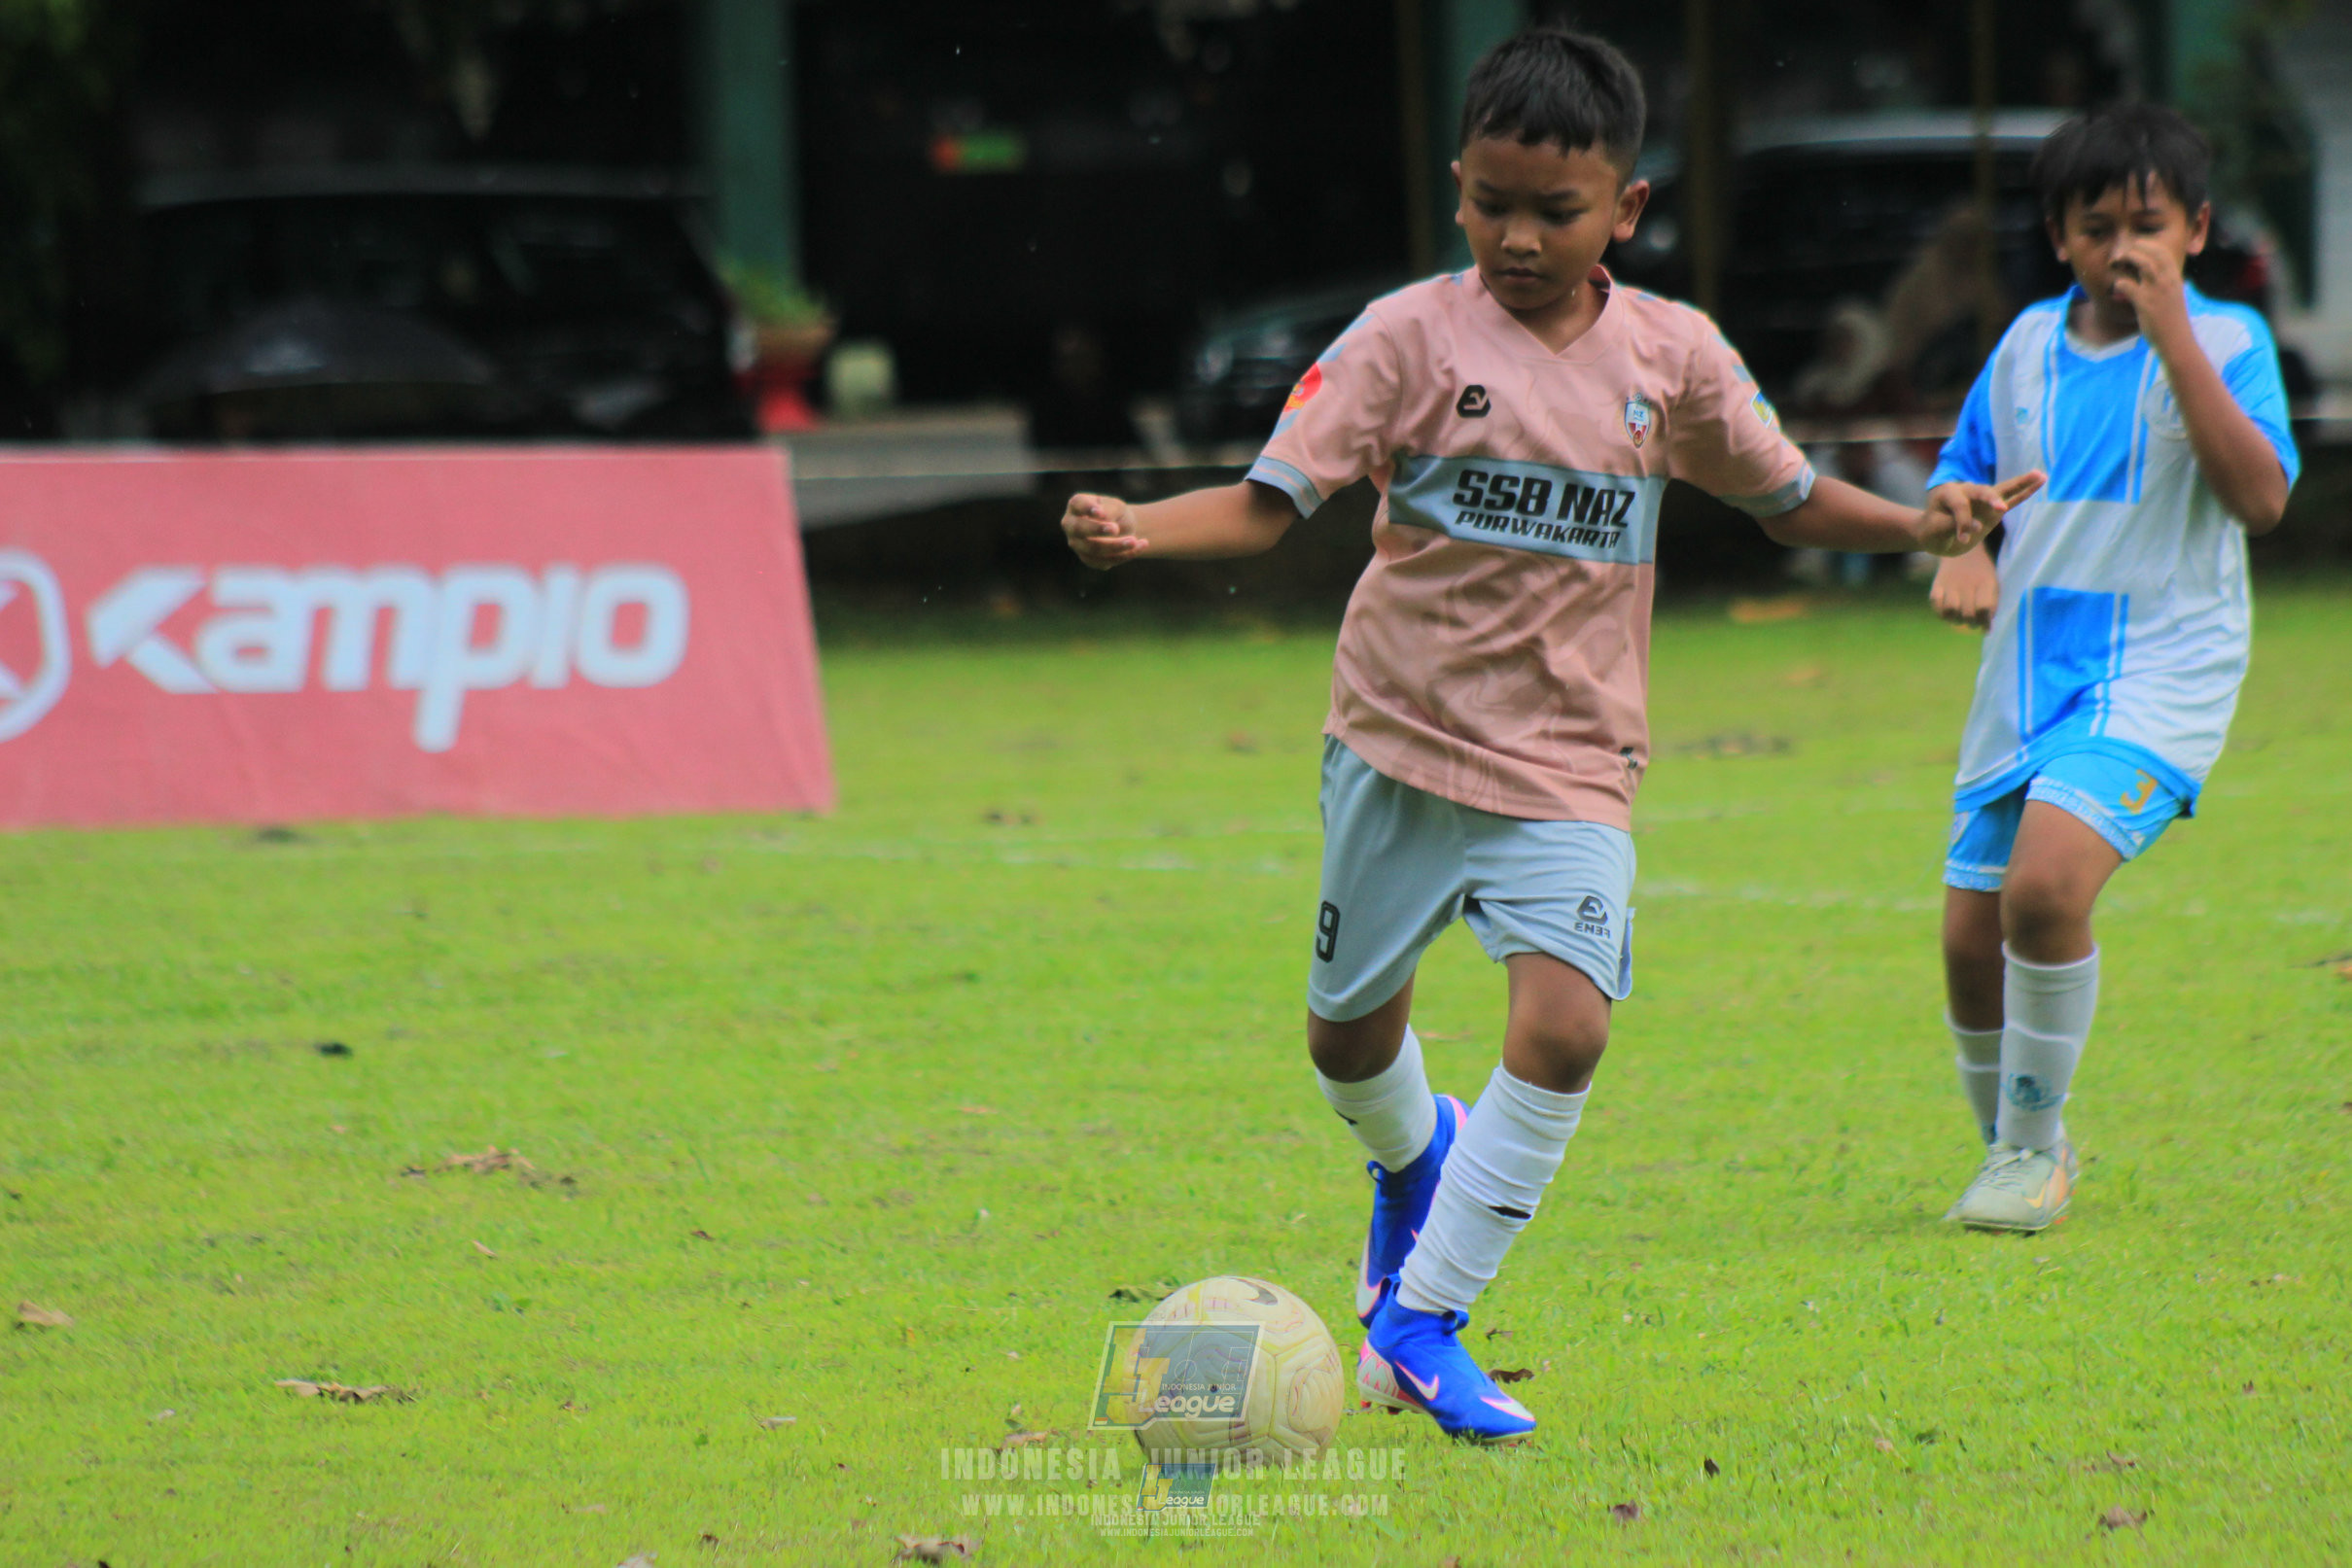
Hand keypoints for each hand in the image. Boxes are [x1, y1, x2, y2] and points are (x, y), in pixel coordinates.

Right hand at [1062, 492, 1147, 569]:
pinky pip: (1104, 561)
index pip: (1078, 505)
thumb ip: (1109, 509)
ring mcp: (1077, 544)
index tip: (1100, 512)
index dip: (1087, 508)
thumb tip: (1103, 517)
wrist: (1122, 528)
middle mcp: (1071, 525)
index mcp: (1076, 506)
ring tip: (1135, 541)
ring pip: (1093, 549)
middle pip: (1079, 529)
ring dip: (1116, 546)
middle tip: (1116, 529)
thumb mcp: (1116, 506)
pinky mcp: (1088, 559)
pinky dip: (1124, 555)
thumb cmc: (1115, 512)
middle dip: (1098, 530)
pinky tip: (1141, 546)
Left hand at [1917, 471, 2043, 556]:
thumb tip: (1977, 526)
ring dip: (2021, 483)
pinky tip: (2040, 482)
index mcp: (1948, 493)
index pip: (1960, 505)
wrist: (1933, 532)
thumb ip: (1954, 525)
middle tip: (1999, 509)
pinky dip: (2025, 492)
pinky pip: (2011, 499)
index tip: (1961, 539)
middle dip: (1991, 500)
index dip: (1961, 523)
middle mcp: (1966, 490)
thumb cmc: (1932, 531)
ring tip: (2039, 474)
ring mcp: (1981, 498)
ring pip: (2003, 490)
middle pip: (1982, 491)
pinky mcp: (1993, 508)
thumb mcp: (1935, 531)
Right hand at [1929, 547, 1998, 629]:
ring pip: (1950, 610)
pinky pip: (1936, 604)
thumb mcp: (1993, 582)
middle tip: (1973, 623)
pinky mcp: (1937, 584)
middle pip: (1967, 612)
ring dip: (1955, 619)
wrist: (1961, 550)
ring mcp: (1950, 583)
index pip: (1984, 608)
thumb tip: (1986, 625)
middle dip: (1971, 623)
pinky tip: (1947, 613)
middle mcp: (1967, 583)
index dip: (1984, 622)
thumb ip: (1992, 602)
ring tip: (1959, 619)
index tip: (1985, 629)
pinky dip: (1941, 612)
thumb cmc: (1981, 571)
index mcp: (1985, 582)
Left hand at [2110, 236, 2190, 337]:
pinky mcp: (2145, 304)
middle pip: (2153, 254)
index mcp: (2175, 278)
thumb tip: (2145, 278)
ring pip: (2144, 264)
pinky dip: (2120, 283)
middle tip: (2123, 253)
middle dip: (2136, 248)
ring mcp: (2157, 291)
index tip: (2137, 245)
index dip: (2149, 245)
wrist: (2176, 341)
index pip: (2164, 253)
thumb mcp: (2172, 297)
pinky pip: (2129, 286)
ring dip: (2129, 258)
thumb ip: (2162, 285)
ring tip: (2118, 262)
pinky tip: (2118, 287)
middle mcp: (2168, 281)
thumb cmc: (2171, 320)